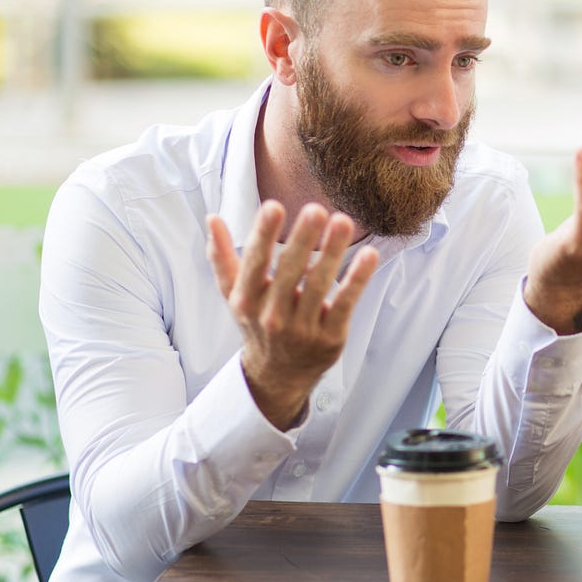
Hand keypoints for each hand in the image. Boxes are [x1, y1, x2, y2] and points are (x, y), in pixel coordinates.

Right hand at [207, 201, 378, 429]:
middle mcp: (272, 315)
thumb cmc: (258, 324)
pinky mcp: (330, 337)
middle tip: (315, 208)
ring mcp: (302, 328)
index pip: (255, 263)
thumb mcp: (234, 295)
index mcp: (247, 300)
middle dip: (302, 239)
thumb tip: (212, 218)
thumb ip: (222, 257)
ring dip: (332, 251)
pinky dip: (357, 279)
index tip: (273, 206)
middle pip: (289, 271)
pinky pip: (345, 304)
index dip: (263, 235)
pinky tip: (369, 255)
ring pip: (319, 284)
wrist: (277, 376)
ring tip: (342, 221)